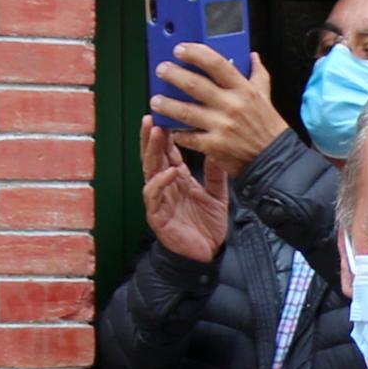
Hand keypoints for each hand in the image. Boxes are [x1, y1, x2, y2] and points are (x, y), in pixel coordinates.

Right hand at [139, 114, 230, 263]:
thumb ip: (215, 173)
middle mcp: (165, 186)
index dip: (165, 134)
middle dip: (151, 136)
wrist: (208, 254)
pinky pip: (154, 195)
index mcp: (177, 179)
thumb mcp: (217, 194)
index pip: (167, 152)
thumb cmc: (208, 225)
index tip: (167, 114)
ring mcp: (159, 200)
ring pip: (150, 170)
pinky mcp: (157, 215)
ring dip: (151, 151)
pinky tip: (170, 171)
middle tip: (153, 116)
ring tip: (155, 132)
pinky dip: (160, 182)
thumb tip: (218, 146)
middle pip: (153, 156)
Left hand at [147, 41, 284, 175]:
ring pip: (185, 111)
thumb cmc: (269, 129)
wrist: (276, 160)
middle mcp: (232, 105)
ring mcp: (222, 126)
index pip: (216, 64)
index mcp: (243, 90)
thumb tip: (252, 56)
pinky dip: (177, 133)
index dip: (195, 54)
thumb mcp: (266, 97)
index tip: (180, 50)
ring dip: (166, 104)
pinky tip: (169, 128)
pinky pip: (188, 137)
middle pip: (195, 85)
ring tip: (155, 100)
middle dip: (173, 75)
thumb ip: (258, 75)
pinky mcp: (214, 146)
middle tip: (161, 70)